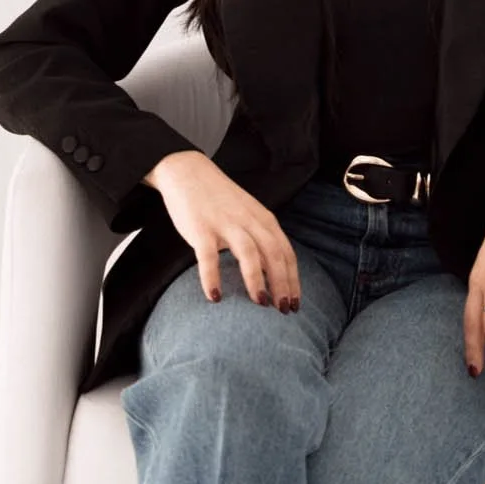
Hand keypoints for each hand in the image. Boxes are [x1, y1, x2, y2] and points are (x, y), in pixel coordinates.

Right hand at [147, 151, 301, 314]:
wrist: (188, 172)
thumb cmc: (221, 200)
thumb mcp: (249, 216)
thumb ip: (261, 239)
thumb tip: (273, 275)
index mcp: (263, 220)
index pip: (286, 252)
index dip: (293, 280)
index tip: (295, 304)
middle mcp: (249, 221)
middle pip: (273, 254)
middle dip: (282, 284)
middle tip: (283, 311)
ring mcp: (225, 223)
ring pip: (248, 253)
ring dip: (256, 280)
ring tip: (260, 304)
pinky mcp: (201, 228)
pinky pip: (208, 256)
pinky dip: (212, 277)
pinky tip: (215, 297)